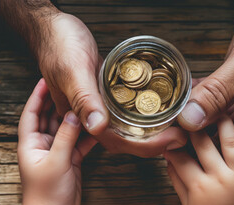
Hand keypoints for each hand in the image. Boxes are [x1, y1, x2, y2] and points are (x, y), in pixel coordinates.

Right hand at [0, 2, 186, 155]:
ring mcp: (96, 107)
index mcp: (79, 118)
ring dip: (151, 133)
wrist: (50, 28)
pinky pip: (125, 113)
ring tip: (176, 128)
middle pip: (124, 141)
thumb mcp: (73, 70)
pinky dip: (143, 117)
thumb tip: (98, 127)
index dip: (146, 146)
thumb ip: (84, 99)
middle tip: (183, 136)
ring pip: (125, 130)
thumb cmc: (59, 45)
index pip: (116, 142)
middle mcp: (88, 117)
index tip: (173, 140)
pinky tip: (160, 113)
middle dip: (155, 143)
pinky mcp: (102, 95)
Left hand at [13, 79, 97, 204]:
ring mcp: (56, 153)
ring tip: (87, 101)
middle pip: (49, 118)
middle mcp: (41, 145)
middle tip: (71, 86)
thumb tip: (73, 114)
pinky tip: (97, 126)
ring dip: (75, 117)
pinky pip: (78, 143)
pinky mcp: (69, 161)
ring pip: (66, 129)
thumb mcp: (56, 161)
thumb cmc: (45, 194)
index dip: (37, 95)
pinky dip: (87, 135)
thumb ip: (65, 136)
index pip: (31, 113)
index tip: (45, 79)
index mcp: (30, 143)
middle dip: (58, 102)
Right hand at [165, 116, 233, 204]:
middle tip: (192, 112)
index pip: (181, 158)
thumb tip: (167, 159)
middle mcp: (220, 178)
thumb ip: (176, 180)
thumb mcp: (187, 204)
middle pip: (204, 144)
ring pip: (230, 141)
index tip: (171, 129)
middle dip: (195, 126)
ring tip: (218, 108)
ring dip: (223, 122)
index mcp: (199, 186)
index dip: (173, 141)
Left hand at [179, 0, 233, 142]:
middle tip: (165, 132)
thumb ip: (220, 92)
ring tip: (167, 117)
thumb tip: (192, 120)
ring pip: (218, 114)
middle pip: (225, 133)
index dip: (206, 148)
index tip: (176, 145)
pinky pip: (217, 95)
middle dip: (196, 131)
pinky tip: (181, 95)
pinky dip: (200, 95)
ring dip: (195, 113)